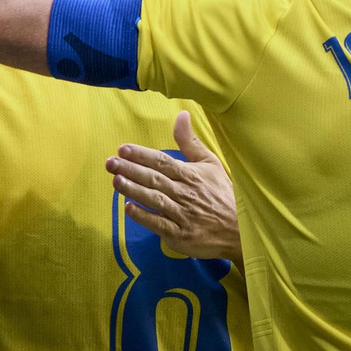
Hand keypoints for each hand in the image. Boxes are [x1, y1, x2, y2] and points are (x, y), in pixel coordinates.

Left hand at [104, 111, 240, 262]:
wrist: (241, 230)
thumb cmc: (222, 194)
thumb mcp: (210, 163)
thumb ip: (190, 141)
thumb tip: (181, 114)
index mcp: (191, 175)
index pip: (162, 162)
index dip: (142, 155)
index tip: (123, 148)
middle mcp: (185, 193)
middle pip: (154, 179)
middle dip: (131, 169)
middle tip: (110, 162)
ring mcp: (182, 215)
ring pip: (155, 200)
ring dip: (134, 190)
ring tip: (116, 180)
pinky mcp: (180, 235)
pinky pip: (159, 225)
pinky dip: (144, 217)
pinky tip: (128, 208)